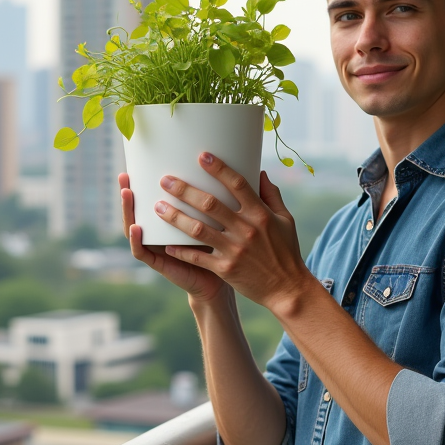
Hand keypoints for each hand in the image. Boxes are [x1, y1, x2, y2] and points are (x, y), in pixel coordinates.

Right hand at [120, 172, 225, 301]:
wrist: (219, 278)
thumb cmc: (218, 245)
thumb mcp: (214, 218)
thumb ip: (212, 198)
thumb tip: (221, 166)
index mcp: (167, 221)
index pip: (148, 200)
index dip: (139, 184)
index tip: (134, 165)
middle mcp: (156, 233)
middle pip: (136, 211)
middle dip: (127, 192)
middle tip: (124, 175)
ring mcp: (155, 248)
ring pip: (132, 228)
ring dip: (127, 212)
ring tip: (127, 194)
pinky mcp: (159, 264)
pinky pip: (141, 252)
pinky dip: (136, 240)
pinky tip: (136, 227)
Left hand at [153, 153, 311, 310]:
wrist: (287, 288)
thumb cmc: (286, 252)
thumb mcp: (286, 221)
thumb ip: (272, 195)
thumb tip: (261, 173)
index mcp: (261, 215)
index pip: (238, 185)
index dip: (219, 169)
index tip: (202, 156)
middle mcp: (246, 230)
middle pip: (210, 204)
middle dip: (185, 190)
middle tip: (165, 180)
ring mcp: (234, 250)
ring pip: (198, 229)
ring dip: (175, 216)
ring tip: (158, 207)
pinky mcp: (225, 269)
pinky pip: (198, 257)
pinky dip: (181, 250)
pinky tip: (166, 243)